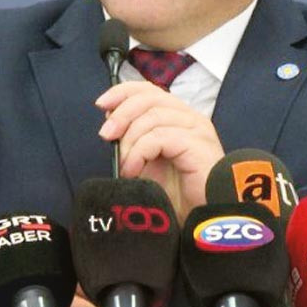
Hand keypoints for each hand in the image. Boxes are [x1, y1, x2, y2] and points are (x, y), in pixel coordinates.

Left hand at [94, 80, 224, 216]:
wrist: (205, 216)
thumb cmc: (179, 193)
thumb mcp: (148, 162)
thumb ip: (134, 139)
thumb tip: (111, 120)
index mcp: (180, 118)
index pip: (150, 90)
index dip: (123, 92)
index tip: (101, 104)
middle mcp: (190, 118)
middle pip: (150, 97)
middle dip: (122, 114)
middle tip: (106, 135)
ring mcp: (197, 130)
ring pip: (153, 117)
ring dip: (129, 140)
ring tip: (124, 165)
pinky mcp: (197, 144)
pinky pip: (159, 137)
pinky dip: (139, 153)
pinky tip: (134, 170)